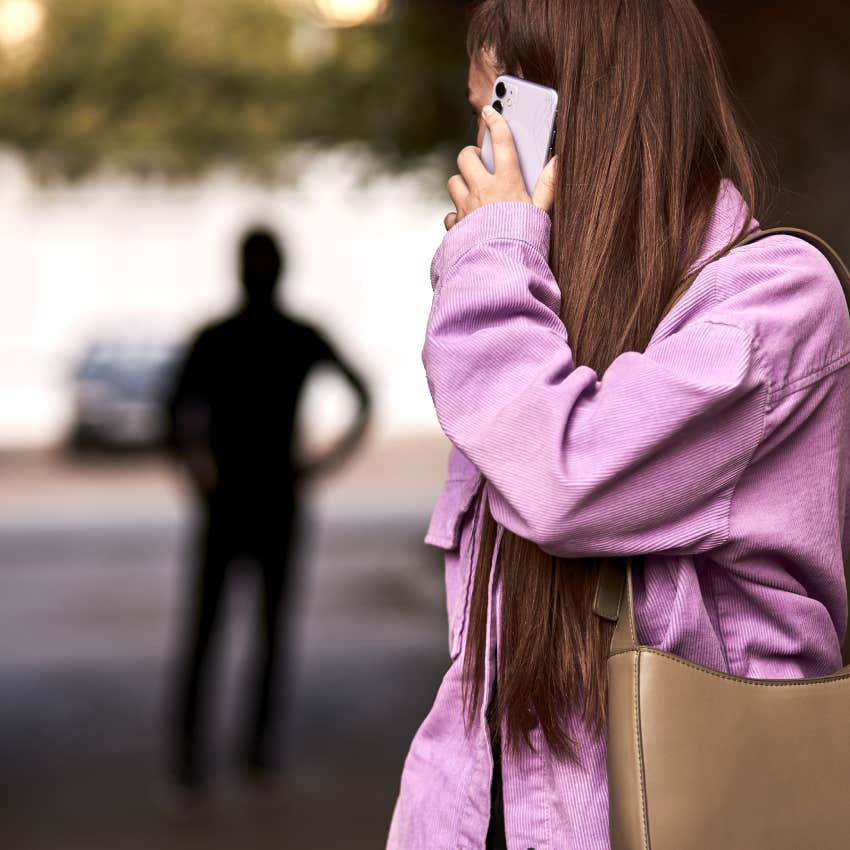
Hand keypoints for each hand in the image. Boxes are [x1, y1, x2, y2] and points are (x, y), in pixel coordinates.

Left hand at [444, 104, 557, 230]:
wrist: (499, 270)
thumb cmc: (523, 241)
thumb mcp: (541, 213)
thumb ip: (548, 186)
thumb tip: (557, 162)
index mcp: (507, 183)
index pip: (502, 142)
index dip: (496, 121)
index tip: (491, 110)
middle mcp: (482, 191)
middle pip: (466, 157)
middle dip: (471, 155)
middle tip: (480, 161)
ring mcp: (466, 208)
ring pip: (453, 182)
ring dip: (461, 183)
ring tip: (473, 190)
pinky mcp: (457, 226)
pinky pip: (451, 215)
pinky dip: (457, 216)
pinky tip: (467, 221)